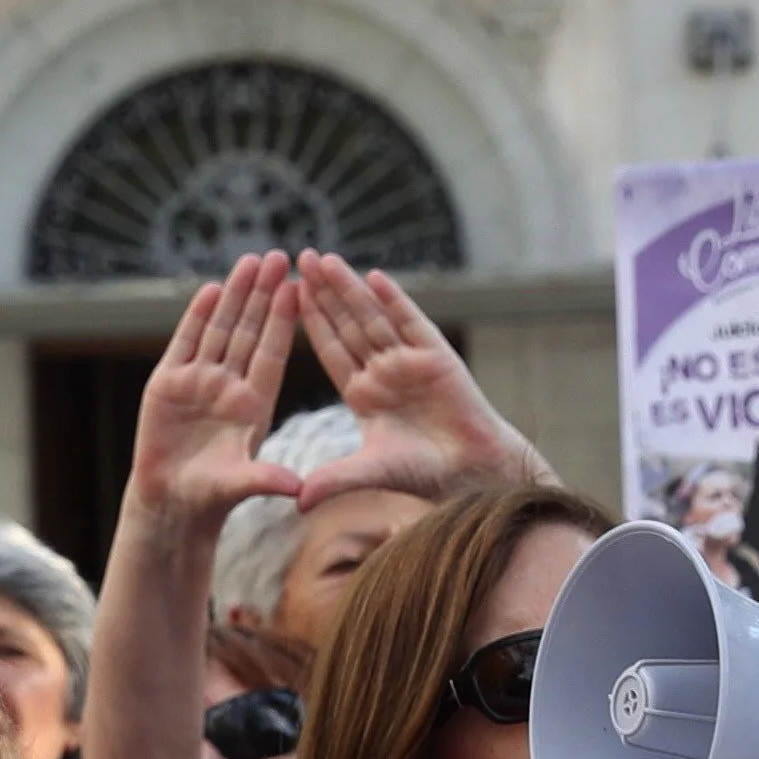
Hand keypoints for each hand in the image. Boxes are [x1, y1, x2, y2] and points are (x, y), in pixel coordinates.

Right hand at [127, 254, 311, 522]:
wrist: (171, 502)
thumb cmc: (210, 496)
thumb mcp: (240, 485)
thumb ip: (265, 479)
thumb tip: (298, 487)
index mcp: (254, 404)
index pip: (271, 353)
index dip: (283, 321)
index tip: (298, 289)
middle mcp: (229, 386)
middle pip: (249, 331)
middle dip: (262, 294)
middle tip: (280, 256)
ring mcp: (199, 381)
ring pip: (220, 329)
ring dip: (234, 295)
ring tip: (250, 260)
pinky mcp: (168, 383)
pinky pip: (185, 343)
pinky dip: (196, 317)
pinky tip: (210, 290)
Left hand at [295, 254, 543, 494]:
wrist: (473, 470)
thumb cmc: (425, 472)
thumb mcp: (370, 471)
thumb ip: (334, 480)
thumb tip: (296, 501)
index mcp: (364, 393)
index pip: (331, 350)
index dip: (310, 323)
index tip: (286, 296)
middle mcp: (384, 371)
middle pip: (347, 324)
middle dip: (323, 292)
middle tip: (298, 258)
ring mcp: (409, 360)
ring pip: (373, 317)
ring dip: (349, 287)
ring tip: (324, 259)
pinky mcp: (436, 355)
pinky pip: (410, 322)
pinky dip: (394, 300)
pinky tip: (374, 277)